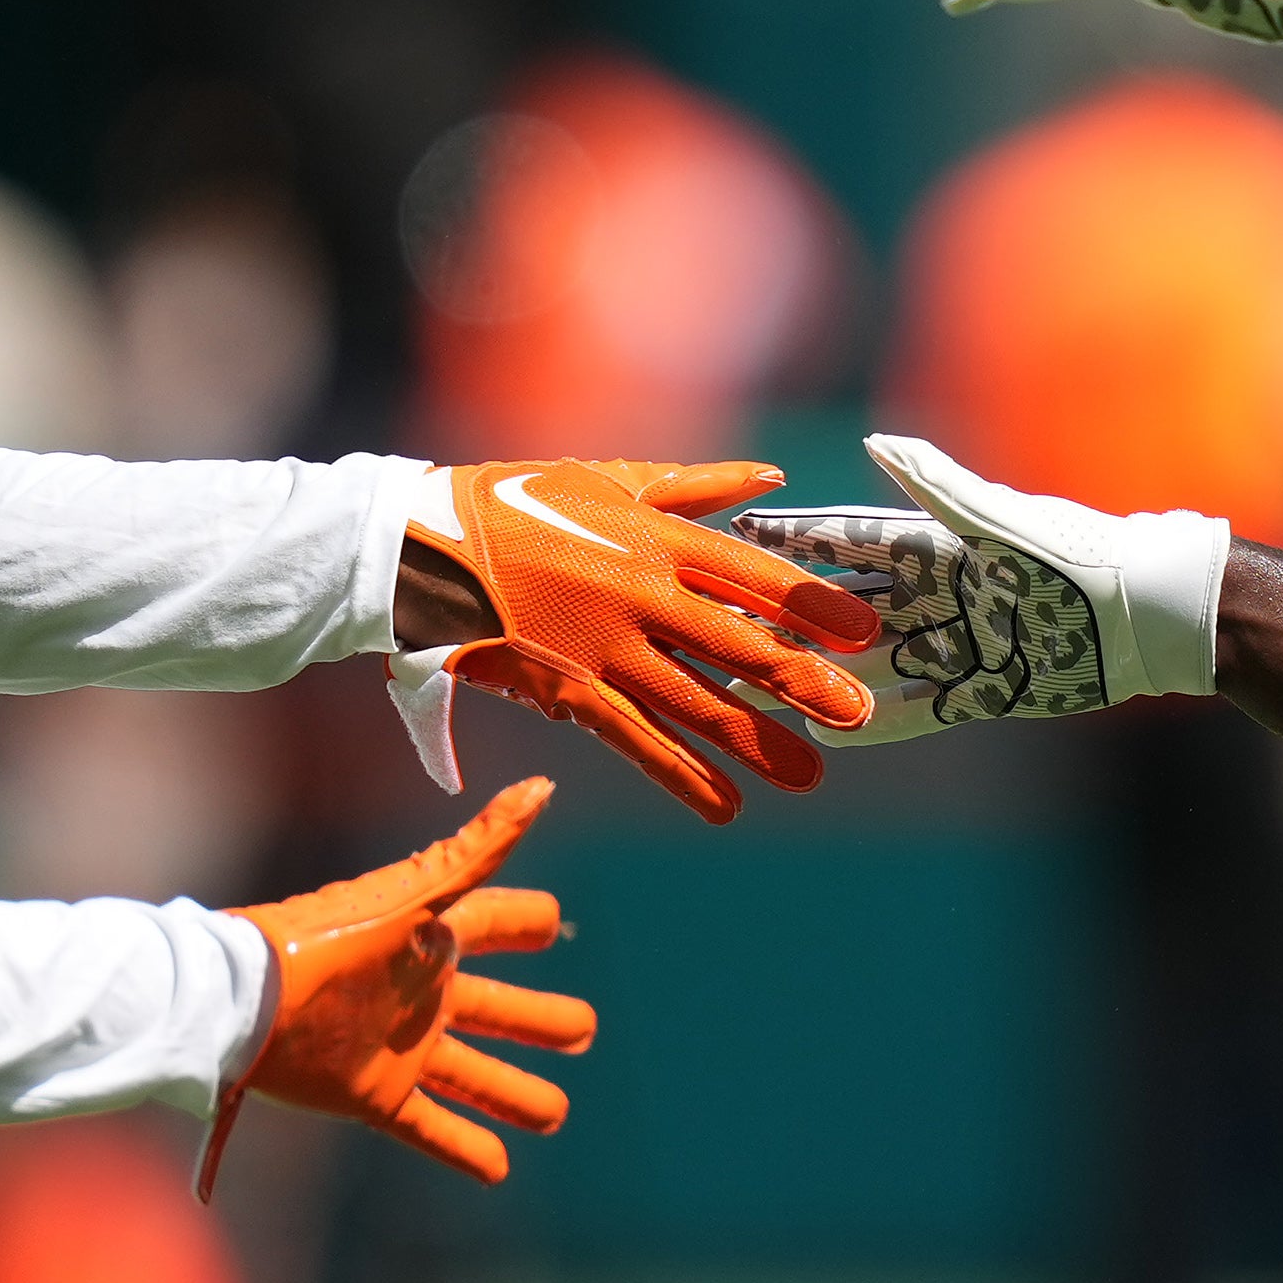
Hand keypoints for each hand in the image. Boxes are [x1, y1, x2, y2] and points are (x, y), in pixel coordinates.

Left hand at [208, 776, 595, 1189]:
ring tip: (555, 1113)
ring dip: (516, 1095)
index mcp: (436, 939)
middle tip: (582, 1031)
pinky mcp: (375, 1096)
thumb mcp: (419, 895)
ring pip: (476, 1076)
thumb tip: (543, 785)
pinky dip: (465, 1150)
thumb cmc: (332, 940)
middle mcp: (424, 994)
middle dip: (541, 1021)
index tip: (553, 920)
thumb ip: (481, 849)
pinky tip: (500, 1169)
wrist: (248, 1003)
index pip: (497, 923)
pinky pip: (430, 1128)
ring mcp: (401, 1048)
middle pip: (500, 1010)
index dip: (527, 921)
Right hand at [392, 458, 882, 823]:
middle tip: (856, 714)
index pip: (753, 573)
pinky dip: (680, 773)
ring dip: (755, 740)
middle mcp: (639, 592)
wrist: (420, 544)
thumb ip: (696, 485)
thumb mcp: (612, 478)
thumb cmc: (518, 501)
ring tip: (809, 773)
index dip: (810, 605)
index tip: (862, 632)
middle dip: (802, 683)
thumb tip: (771, 476)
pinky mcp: (566, 687)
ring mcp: (604, 645)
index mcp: (655, 537)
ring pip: (695, 700)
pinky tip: (724, 805)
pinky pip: (633, 737)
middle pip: (737, 644)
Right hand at [722, 435, 1230, 742]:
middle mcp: (937, 595)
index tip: (736, 535)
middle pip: (847, 611)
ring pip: (873, 667)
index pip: (846, 541)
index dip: (792, 539)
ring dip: (824, 680)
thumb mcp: (1001, 520)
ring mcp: (957, 643)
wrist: (1145, 616)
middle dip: (789, 620)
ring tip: (764, 691)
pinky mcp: (985, 689)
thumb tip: (875, 440)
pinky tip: (835, 735)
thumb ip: (937, 485)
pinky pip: (921, 710)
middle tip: (725, 629)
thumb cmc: (1075, 555)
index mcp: (935, 547)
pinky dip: (881, 723)